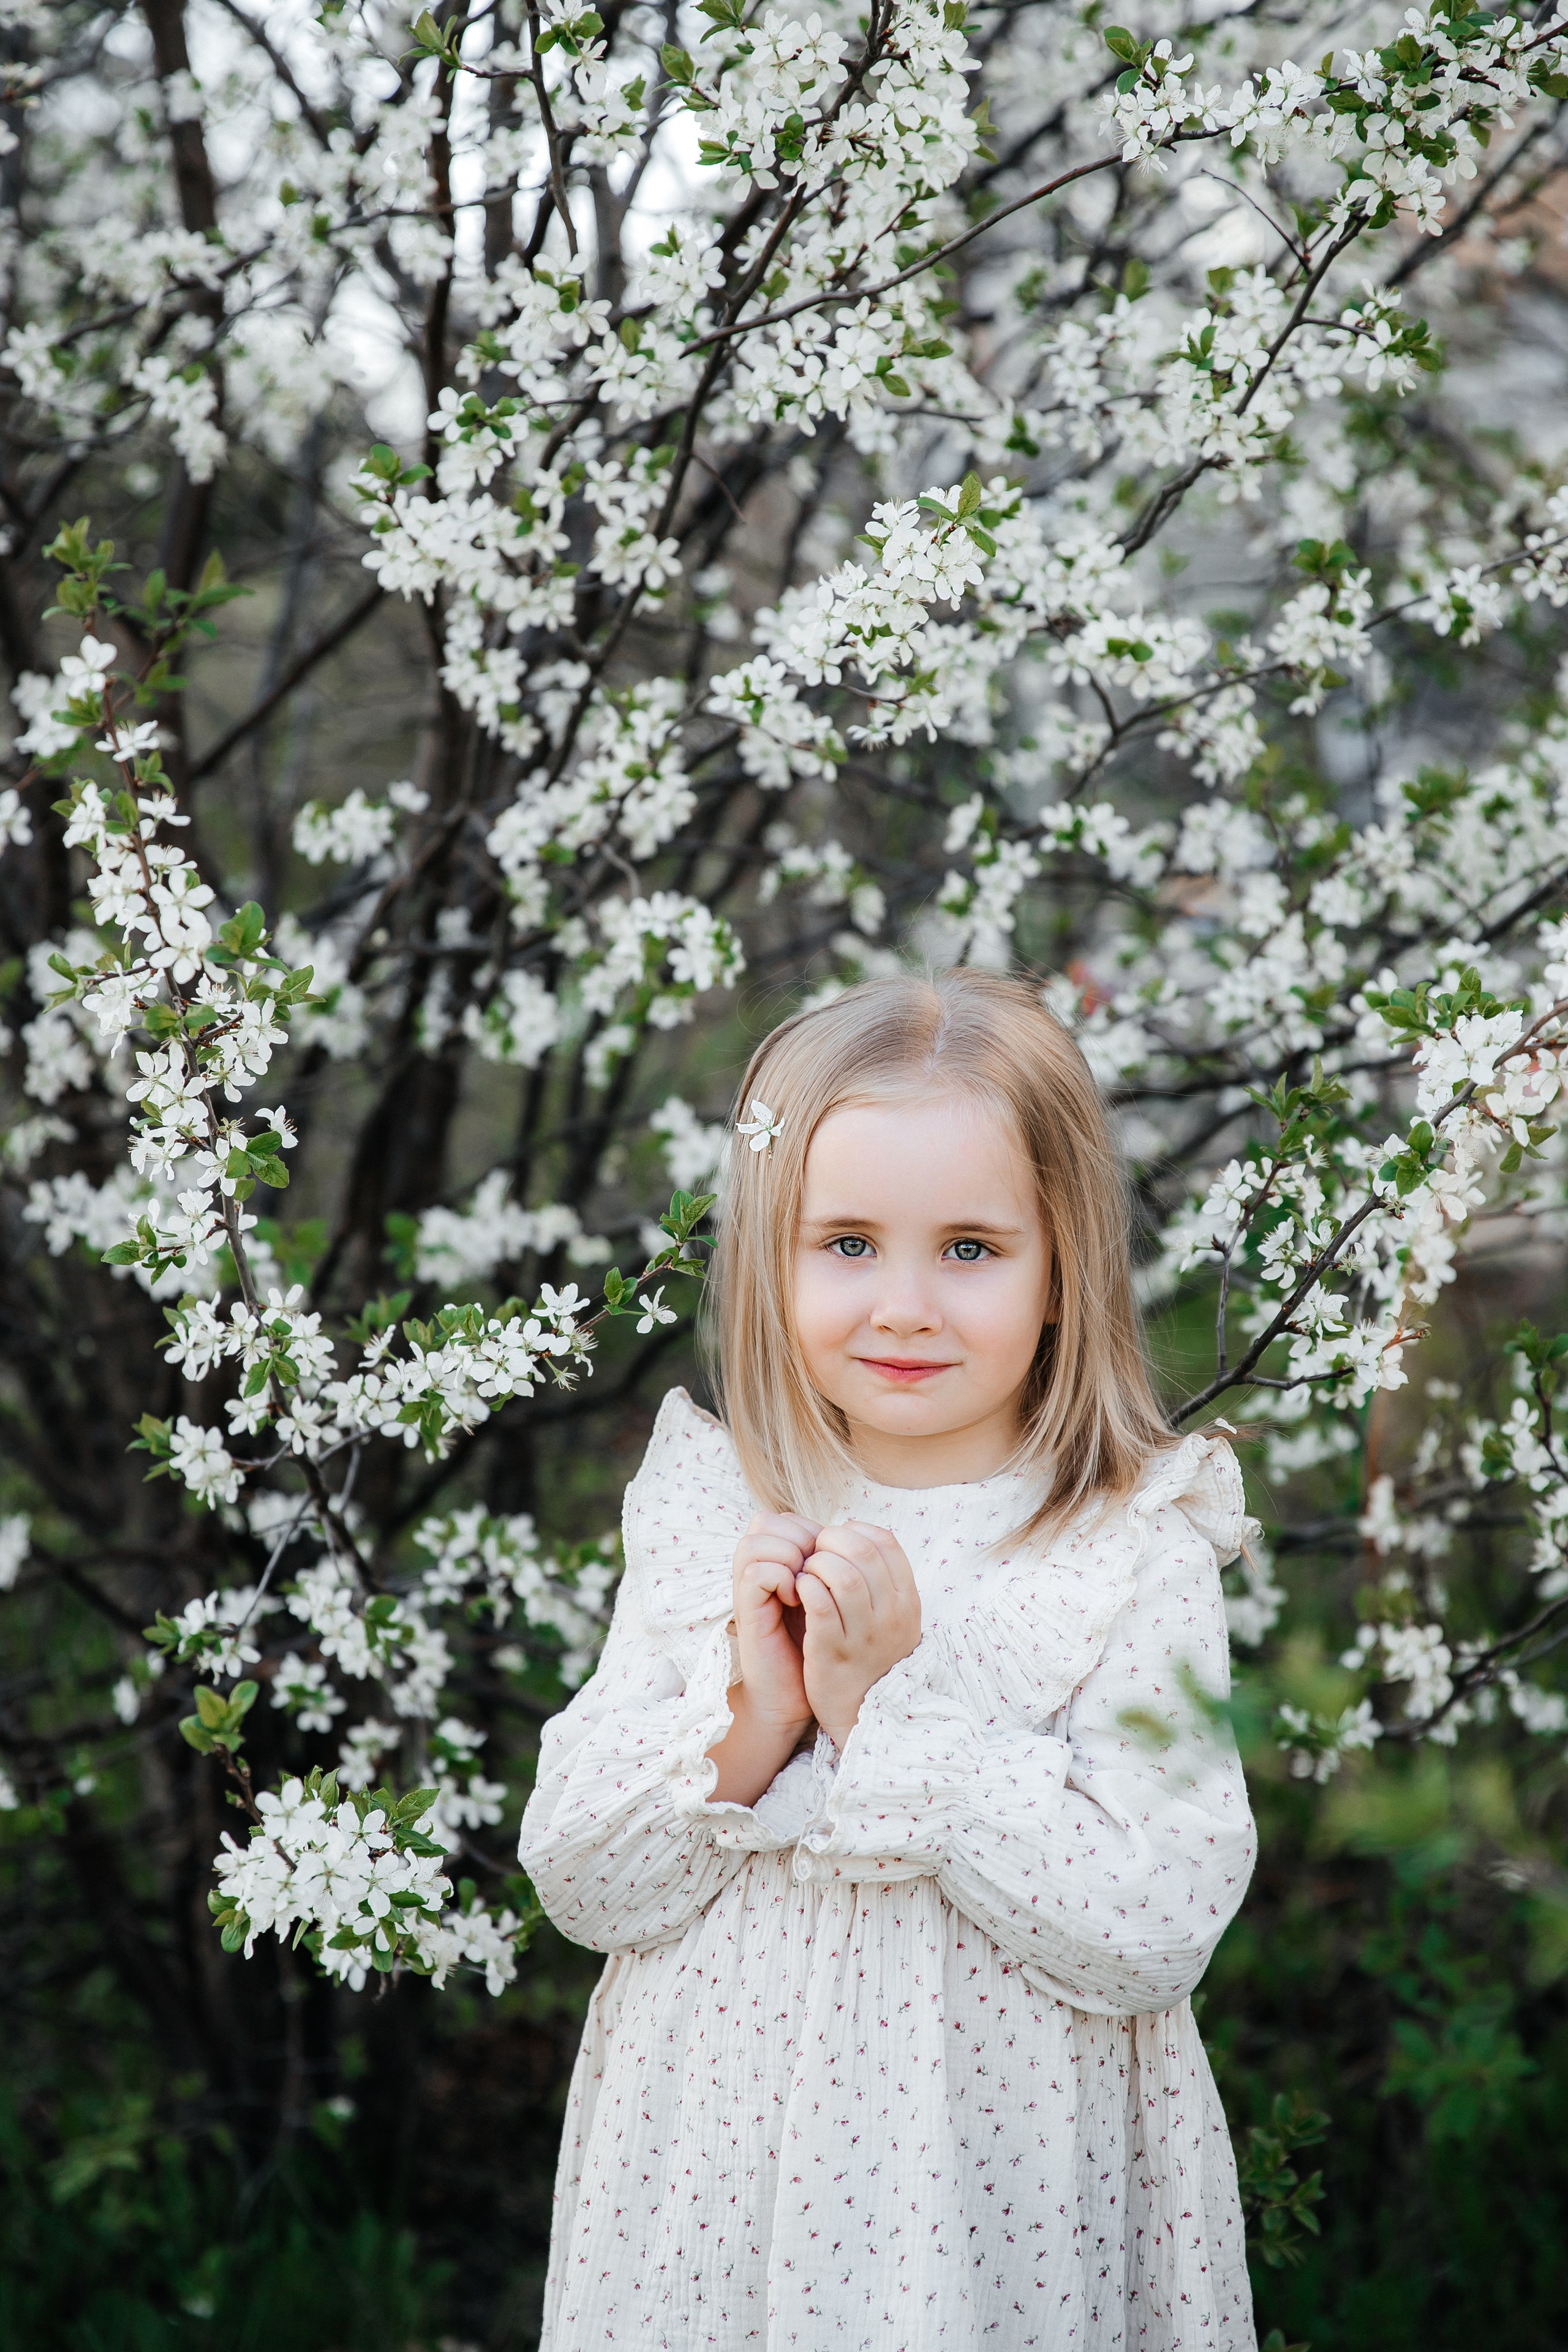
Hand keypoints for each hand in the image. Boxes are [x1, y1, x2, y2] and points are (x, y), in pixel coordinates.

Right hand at [730, 1510, 821, 1739]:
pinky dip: (781, 1578)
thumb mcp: (824, 1597)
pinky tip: (797, 1600)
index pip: (782, 1517)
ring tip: (806, 1585)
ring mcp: (747, 1590)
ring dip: (789, 1557)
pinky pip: (756, 1572)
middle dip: (799, 1539)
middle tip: (816, 1570)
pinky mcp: (745, 1611)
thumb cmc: (814, 1644)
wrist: (794, 1693)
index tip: (828, 1561)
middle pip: (765, 1521)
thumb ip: (826, 1565)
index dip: (809, 1530)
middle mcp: (755, 1570)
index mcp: (774, 1562)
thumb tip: (846, 1534)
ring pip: (756, 1541)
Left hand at [796, 1520, 921, 1751]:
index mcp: (907, 1601)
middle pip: (862, 1552)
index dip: (855, 1531)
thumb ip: (881, 1578)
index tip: (837, 1542)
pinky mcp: (831, 1652)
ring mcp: (863, 1635)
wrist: (862, 1714)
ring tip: (806, 1574)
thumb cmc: (871, 1655)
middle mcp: (890, 1616)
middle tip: (815, 1554)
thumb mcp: (892, 1618)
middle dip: (830, 1542)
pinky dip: (805, 1588)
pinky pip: (818, 1605)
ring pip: (840, 1574)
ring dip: (815, 1564)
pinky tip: (798, 1592)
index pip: (886, 1542)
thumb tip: (853, 1530)